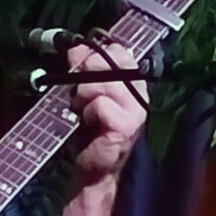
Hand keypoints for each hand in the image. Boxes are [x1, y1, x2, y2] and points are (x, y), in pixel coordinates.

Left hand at [67, 40, 147, 186]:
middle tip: (80, 96)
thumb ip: (81, 69)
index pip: (119, 51)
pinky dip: (88, 112)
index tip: (82, 69)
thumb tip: (77, 48)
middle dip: (85, 75)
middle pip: (109, 62)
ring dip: (83, 97)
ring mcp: (135, 110)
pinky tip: (89, 123)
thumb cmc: (89, 131)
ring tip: (83, 112)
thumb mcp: (82, 94)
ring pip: (101, 83)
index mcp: (131, 82)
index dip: (96, 56)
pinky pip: (100, 105)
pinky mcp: (125, 126)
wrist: (91, 167)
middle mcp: (138, 93)